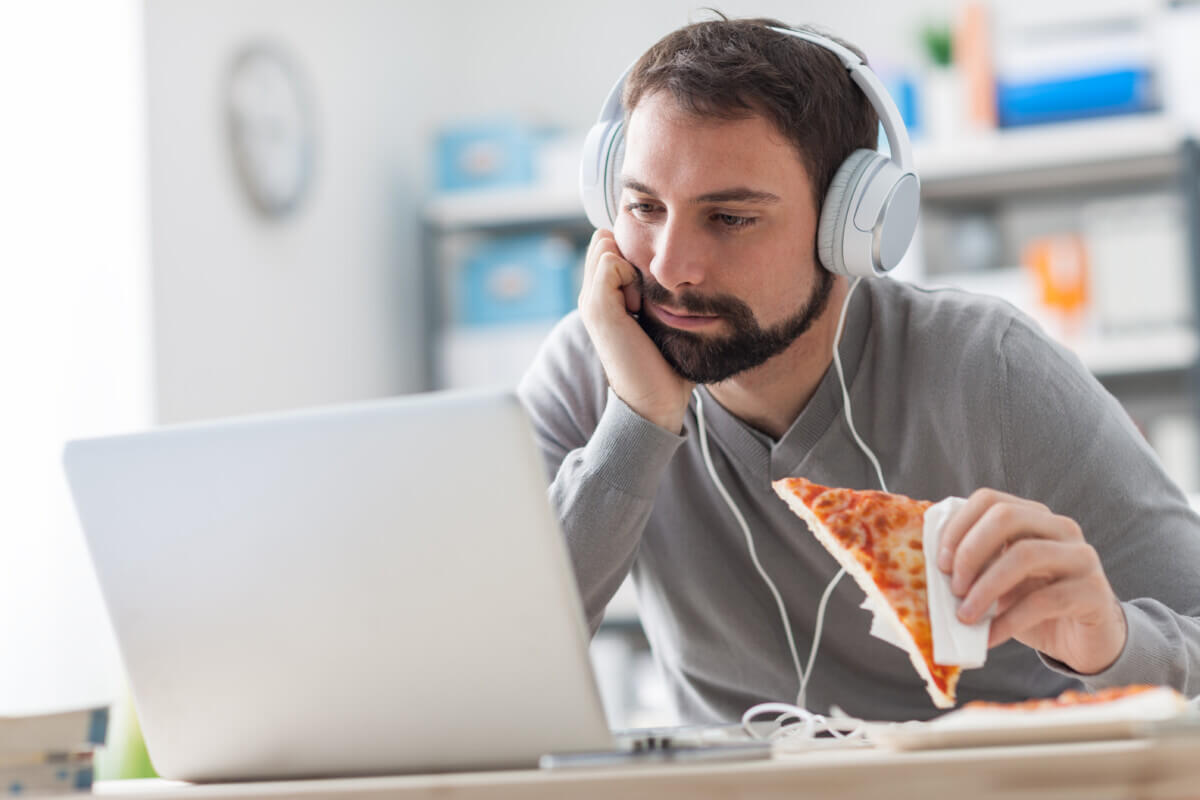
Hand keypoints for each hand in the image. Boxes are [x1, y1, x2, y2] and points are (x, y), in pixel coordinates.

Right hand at [578, 229, 693, 431]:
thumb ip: (659, 295)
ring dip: (632, 267)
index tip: (650, 293)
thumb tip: (679, 271)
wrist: (653, 402)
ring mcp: (590, 301)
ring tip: (641, 305)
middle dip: (630, 257)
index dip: (634, 256)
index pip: (610, 246)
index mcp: (605, 299)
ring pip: (607, 247)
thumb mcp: (662, 321)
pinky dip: (630, 276)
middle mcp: (591, 297)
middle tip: (645, 297)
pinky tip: (638, 309)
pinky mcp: (597, 307)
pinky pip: (610, 260)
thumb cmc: (666, 367)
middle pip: (606, 242)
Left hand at [937, 489, 1127, 674]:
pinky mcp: (1093, 592)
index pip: (989, 499)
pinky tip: (989, 637)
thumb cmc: (1032, 605)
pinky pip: (1044, 601)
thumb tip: (930, 567)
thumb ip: (974, 565)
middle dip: (970, 552)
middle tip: (952, 587)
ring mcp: (1081, 557)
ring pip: (1025, 555)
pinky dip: (1008, 621)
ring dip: (985, 587)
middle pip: (1006, 518)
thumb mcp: (998, 580)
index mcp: (1033, 516)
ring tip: (965, 615)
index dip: (958, 527)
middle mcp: (1060, 528)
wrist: (1083, 640)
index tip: (939, 562)